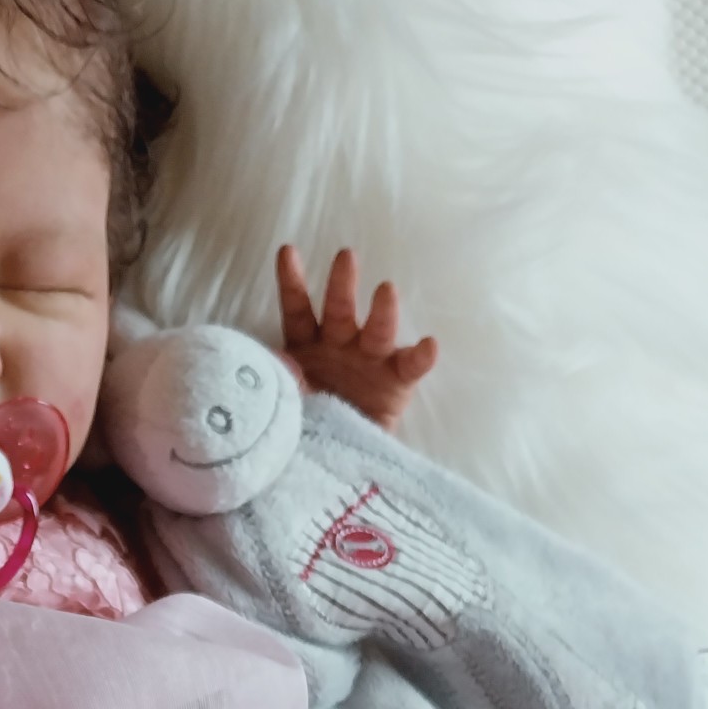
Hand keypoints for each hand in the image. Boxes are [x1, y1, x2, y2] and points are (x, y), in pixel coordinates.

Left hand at [276, 244, 438, 430]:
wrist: (338, 456)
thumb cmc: (307, 422)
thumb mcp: (285, 404)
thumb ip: (281, 382)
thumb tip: (278, 363)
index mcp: (308, 345)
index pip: (298, 310)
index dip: (292, 282)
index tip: (287, 251)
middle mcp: (340, 345)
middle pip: (340, 310)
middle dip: (342, 284)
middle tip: (345, 257)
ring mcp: (371, 362)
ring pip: (377, 331)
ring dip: (382, 311)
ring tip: (386, 291)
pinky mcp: (396, 383)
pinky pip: (410, 367)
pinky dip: (421, 357)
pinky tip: (429, 346)